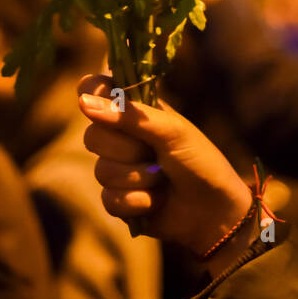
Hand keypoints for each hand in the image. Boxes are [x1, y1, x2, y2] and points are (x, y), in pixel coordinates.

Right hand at [77, 73, 251, 258]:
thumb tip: (82, 103)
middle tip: (155, 152)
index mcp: (133, 110)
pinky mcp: (117, 200)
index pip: (93, 89)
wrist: (215, 209)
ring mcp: (117, 169)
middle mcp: (120, 136)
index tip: (98, 106)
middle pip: (92, 135)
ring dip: (139, 178)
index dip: (91, 94)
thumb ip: (129, 115)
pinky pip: (109, 199)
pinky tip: (157, 200)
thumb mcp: (172, 131)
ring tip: (163, 179)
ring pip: (101, 171)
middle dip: (127, 149)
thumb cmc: (200, 160)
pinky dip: (138, 201)